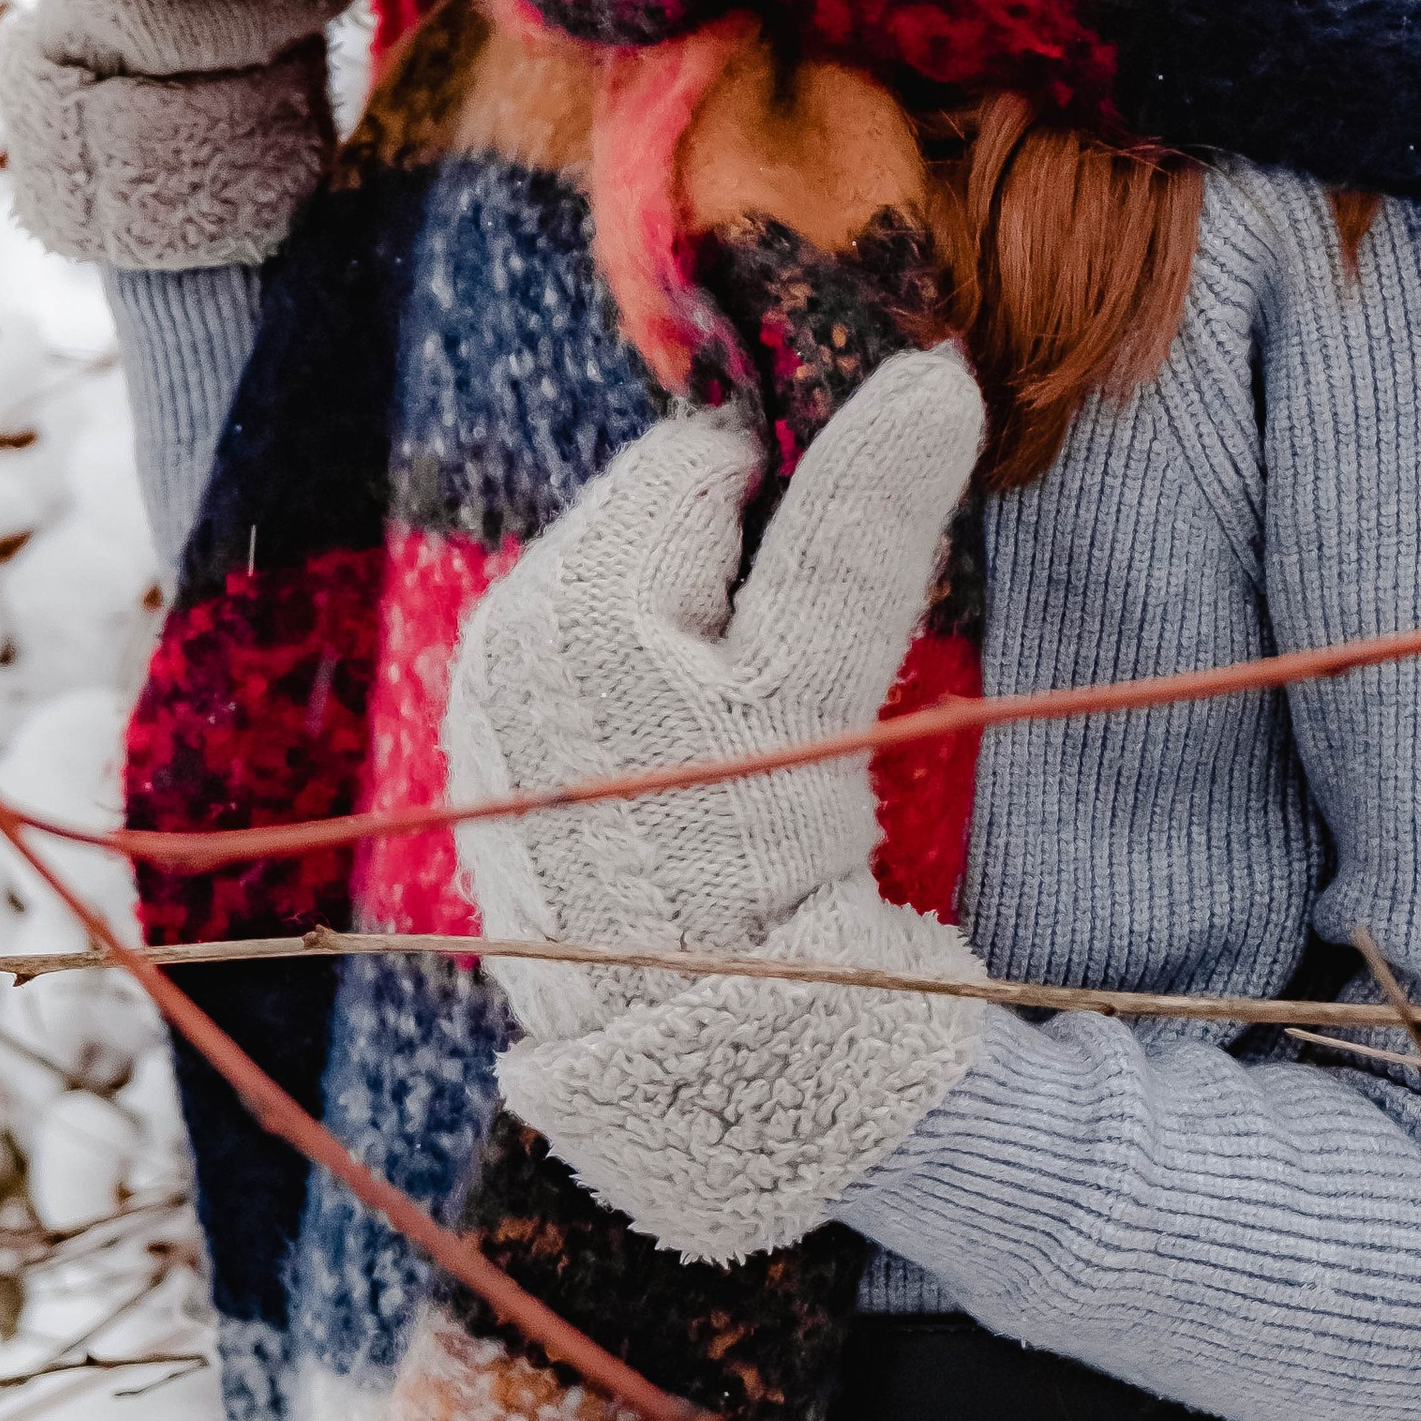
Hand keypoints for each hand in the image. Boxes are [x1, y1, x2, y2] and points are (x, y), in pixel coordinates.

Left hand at [441, 349, 995, 1260]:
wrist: (692, 1050)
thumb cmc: (764, 860)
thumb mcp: (822, 678)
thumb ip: (865, 516)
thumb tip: (934, 369)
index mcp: (571, 593)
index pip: (702, 456)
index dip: (789, 500)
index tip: (831, 586)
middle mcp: (502, 631)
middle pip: (655, 519)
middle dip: (735, 563)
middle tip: (792, 673)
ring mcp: (487, 701)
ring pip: (623, 588)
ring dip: (693, 621)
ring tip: (748, 724)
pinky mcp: (493, 764)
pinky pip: (581, 666)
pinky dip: (643, 684)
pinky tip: (689, 760)